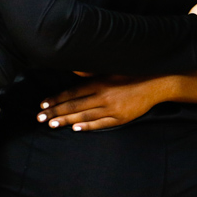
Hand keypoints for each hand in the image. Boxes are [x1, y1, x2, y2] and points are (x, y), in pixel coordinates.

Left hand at [35, 75, 172, 131]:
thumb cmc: (131, 73)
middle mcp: (103, 95)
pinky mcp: (122, 118)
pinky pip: (101, 123)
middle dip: (55, 112)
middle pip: (74, 105)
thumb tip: (72, 70)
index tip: (42, 104)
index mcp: (98, 82)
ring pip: (84, 115)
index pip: (71, 92)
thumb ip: (90, 72)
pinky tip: (76, 128)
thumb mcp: (109, 68)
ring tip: (51, 124)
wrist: (157, 82)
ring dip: (66, 120)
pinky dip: (88, 126)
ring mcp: (112, 108)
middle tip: (40, 118)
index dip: (56, 99)